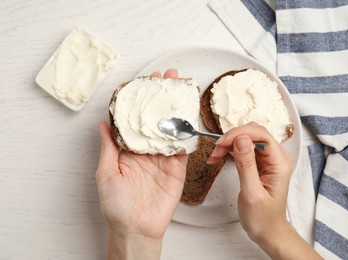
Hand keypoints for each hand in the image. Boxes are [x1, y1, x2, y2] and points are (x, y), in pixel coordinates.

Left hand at [96, 69, 186, 258]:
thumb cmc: (116, 205)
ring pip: (171, 128)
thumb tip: (102, 122)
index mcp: (128, 149)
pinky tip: (189, 114)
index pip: (134, 118)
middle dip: (161, 97)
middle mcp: (146, 150)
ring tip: (180, 89)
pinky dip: (187, 131)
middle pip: (155, 118)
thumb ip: (108, 146)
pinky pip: (183, 146)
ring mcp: (162, 157)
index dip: (139, 99)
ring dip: (176, 108)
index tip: (143, 81)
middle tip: (167, 77)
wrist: (136, 228)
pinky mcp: (177, 167)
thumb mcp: (106, 172)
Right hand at [208, 122, 320, 258]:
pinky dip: (230, 148)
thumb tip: (241, 139)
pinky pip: (244, 146)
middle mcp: (277, 157)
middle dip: (232, 137)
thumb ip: (247, 165)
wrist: (268, 230)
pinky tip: (219, 156)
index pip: (261, 135)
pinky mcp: (261, 161)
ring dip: (229, 142)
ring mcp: (269, 158)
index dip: (239, 134)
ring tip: (215, 155)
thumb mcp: (252, 193)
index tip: (222, 143)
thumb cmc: (263, 217)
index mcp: (280, 163)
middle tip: (216, 150)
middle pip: (254, 133)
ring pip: (247, 138)